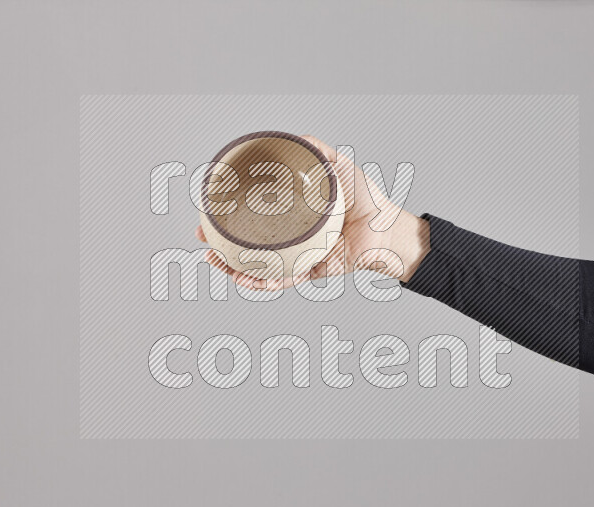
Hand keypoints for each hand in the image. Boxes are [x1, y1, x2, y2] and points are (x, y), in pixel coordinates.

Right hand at [194, 135, 429, 290]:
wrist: (389, 226)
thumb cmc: (366, 198)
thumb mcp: (337, 167)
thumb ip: (316, 151)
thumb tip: (293, 136)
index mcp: (293, 217)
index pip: (254, 218)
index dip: (229, 218)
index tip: (208, 213)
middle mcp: (293, 238)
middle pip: (250, 247)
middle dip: (222, 247)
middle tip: (204, 239)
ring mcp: (301, 257)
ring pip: (261, 269)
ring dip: (235, 270)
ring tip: (218, 262)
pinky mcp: (314, 272)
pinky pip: (286, 280)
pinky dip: (266, 283)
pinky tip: (249, 281)